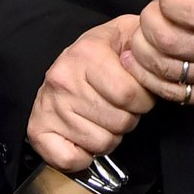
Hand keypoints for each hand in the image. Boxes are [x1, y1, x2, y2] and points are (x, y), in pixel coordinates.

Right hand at [27, 15, 155, 171]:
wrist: (66, 61)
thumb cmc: (101, 52)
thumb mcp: (126, 33)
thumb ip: (145, 45)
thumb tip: (155, 63)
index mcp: (87, 53)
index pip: (130, 94)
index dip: (144, 100)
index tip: (139, 95)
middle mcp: (64, 79)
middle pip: (119, 121)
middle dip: (129, 118)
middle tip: (119, 106)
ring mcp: (49, 106)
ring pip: (101, 143)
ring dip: (110, 136)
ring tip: (103, 117)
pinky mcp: (38, 130)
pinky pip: (70, 160)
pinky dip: (84, 156)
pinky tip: (86, 137)